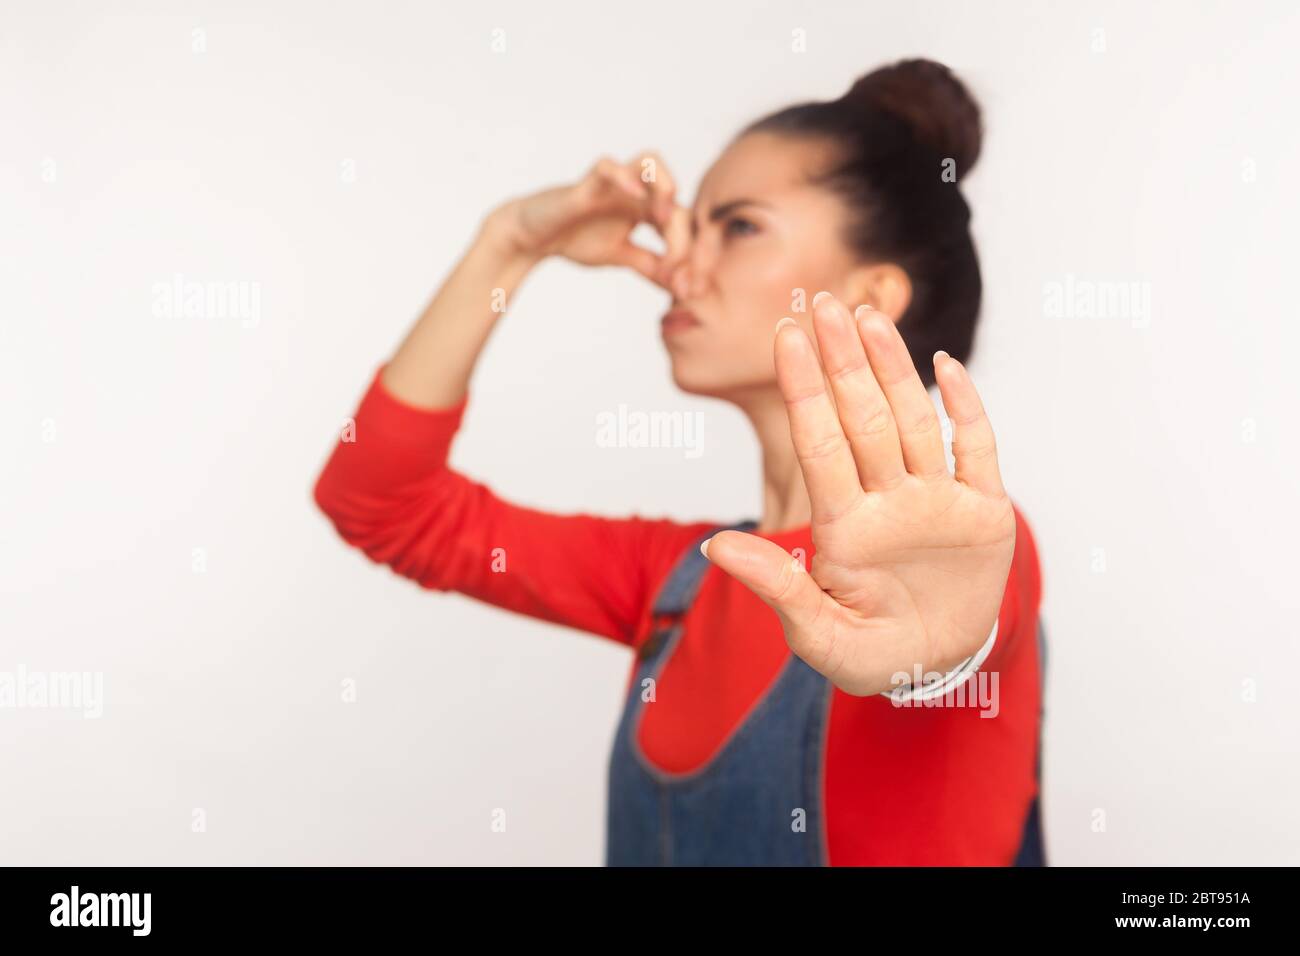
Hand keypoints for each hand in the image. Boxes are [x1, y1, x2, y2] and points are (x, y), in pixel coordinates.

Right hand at [484, 151, 690, 288]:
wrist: (535, 237)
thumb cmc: (576, 238)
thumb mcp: (620, 256)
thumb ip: (650, 266)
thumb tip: (681, 287)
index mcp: (646, 207)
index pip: (682, 221)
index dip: (689, 253)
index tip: (686, 287)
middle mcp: (635, 190)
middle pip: (674, 194)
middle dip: (683, 231)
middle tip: (678, 264)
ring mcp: (612, 183)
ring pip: (649, 161)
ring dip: (664, 183)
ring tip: (666, 213)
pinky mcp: (587, 183)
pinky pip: (608, 167)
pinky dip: (624, 176)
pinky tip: (636, 196)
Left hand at [701, 292, 1016, 696]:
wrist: (942, 669)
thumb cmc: (874, 655)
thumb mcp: (823, 638)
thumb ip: (778, 590)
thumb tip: (716, 547)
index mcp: (846, 527)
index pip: (820, 445)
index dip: (805, 391)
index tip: (785, 336)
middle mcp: (888, 501)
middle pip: (863, 419)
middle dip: (844, 363)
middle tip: (825, 302)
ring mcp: (935, 501)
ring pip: (912, 421)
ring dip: (894, 370)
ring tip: (870, 315)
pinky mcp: (984, 511)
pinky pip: (976, 450)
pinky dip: (966, 409)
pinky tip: (946, 367)